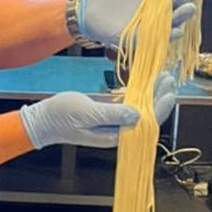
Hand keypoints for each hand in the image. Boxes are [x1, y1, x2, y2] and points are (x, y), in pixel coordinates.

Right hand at [19, 74, 175, 148]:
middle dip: (159, 97)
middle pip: (146, 114)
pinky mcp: (107, 113)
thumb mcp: (87, 112)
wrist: (43, 120)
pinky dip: (136, 92)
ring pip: (139, 107)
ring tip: (161, 76)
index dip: (160, 108)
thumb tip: (138, 113)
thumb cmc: (61, 117)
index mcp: (115, 134)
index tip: (169, 92)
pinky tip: (144, 81)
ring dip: (150, 92)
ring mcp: (113, 121)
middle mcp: (118, 130)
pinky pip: (127, 102)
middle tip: (168, 78)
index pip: (145, 123)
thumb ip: (113, 113)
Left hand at [76, 0, 211, 45]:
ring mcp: (152, 26)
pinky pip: (157, 39)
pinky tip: (177, 30)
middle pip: (182, 6)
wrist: (91, 6)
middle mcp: (160, 12)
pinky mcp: (141, 39)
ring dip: (182, 17)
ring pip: (172, 24)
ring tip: (190, 7)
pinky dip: (168, 36)